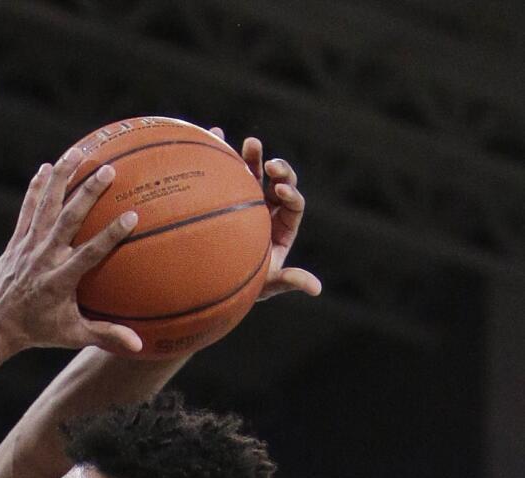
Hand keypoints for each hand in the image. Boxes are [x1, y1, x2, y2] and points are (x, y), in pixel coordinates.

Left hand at [0, 150, 142, 356]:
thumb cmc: (39, 332)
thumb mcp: (72, 336)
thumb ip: (105, 335)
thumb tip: (139, 346)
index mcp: (59, 282)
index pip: (88, 254)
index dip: (109, 236)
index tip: (131, 217)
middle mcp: (43, 259)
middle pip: (67, 221)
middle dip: (87, 194)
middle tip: (108, 170)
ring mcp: (27, 247)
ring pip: (46, 207)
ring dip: (62, 178)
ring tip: (79, 152)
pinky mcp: (16, 241)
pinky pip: (27, 209)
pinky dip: (37, 189)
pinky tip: (48, 166)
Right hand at [209, 131, 320, 301]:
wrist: (217, 283)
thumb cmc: (246, 285)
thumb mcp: (268, 284)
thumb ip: (290, 280)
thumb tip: (316, 289)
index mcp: (283, 226)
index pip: (294, 204)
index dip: (291, 195)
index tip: (280, 191)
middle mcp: (268, 210)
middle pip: (279, 183)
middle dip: (278, 171)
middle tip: (270, 166)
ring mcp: (246, 200)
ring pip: (255, 173)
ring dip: (254, 157)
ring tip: (249, 144)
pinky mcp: (225, 195)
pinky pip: (227, 171)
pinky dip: (222, 152)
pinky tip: (216, 134)